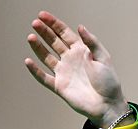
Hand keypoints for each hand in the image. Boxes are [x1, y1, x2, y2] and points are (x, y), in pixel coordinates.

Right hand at [24, 11, 129, 127]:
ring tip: (31, 37)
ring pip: (46, 57)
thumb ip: (92, 42)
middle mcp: (70, 60)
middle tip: (35, 23)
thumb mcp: (103, 58)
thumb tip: (80, 27)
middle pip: (53, 42)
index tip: (43, 15)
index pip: (64, 34)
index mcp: (81, 51)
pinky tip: (28, 61)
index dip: (54, 24)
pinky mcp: (59, 86)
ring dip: (38, 47)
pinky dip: (35, 71)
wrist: (108, 105)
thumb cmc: (109, 82)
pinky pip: (43, 77)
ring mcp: (64, 72)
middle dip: (44, 32)